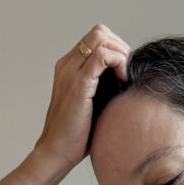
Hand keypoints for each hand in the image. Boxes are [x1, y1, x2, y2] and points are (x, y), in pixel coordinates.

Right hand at [34, 23, 130, 171]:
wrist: (56, 152)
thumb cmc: (76, 135)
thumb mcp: (92, 104)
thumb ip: (102, 87)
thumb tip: (126, 81)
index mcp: (68, 67)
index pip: (96, 38)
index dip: (115, 48)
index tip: (123, 71)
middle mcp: (67, 65)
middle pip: (99, 32)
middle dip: (120, 47)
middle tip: (127, 72)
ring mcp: (71, 72)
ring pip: (101, 38)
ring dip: (120, 53)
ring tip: (124, 76)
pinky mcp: (78, 84)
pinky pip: (102, 56)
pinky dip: (118, 61)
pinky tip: (122, 80)